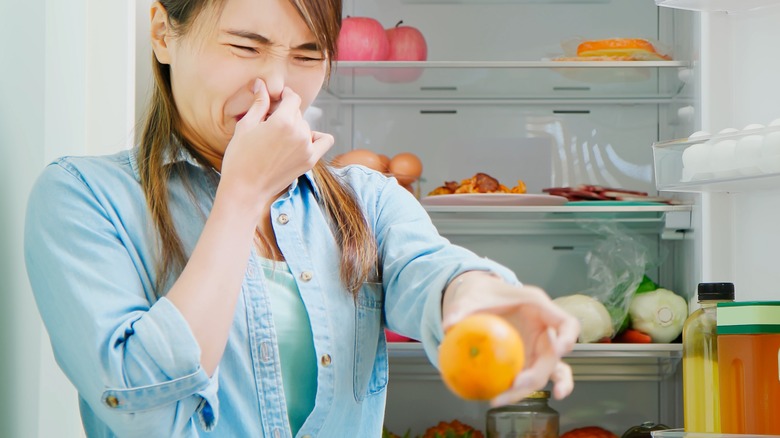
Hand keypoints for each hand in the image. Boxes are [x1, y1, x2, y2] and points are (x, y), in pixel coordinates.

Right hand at [220, 78, 333, 208]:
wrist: (245, 190)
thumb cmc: (240, 158)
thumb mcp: (246, 126)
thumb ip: (259, 103)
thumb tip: (261, 84)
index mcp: (284, 121)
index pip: (292, 98)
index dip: (283, 96)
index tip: (276, 99)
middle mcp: (300, 133)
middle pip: (297, 113)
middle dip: (285, 114)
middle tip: (268, 124)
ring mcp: (307, 148)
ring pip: (305, 127)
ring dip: (295, 127)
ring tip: (277, 138)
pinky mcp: (310, 161)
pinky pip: (324, 141)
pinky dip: (317, 138)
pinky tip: (302, 140)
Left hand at [441, 272, 579, 405]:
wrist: (477, 296)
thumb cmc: (481, 293)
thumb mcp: (470, 297)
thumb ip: (461, 309)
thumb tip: (448, 326)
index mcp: (539, 308)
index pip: (567, 323)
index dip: (568, 337)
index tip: (559, 350)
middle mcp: (544, 329)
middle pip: (553, 356)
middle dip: (538, 373)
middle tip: (516, 383)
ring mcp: (537, 347)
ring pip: (545, 372)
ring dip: (529, 387)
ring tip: (505, 397)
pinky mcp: (528, 360)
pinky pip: (533, 377)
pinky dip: (525, 390)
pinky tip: (507, 398)